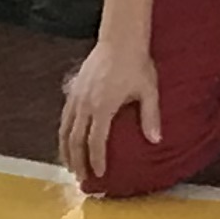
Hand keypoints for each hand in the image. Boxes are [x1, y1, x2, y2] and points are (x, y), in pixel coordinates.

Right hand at [57, 39, 159, 182]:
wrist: (120, 39)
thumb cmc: (137, 64)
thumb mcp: (148, 90)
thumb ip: (150, 116)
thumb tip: (156, 140)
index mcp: (103, 107)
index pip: (96, 142)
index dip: (96, 160)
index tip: (99, 175)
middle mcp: (85, 105)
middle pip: (76, 141)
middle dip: (78, 162)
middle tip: (81, 179)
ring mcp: (76, 98)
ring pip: (65, 131)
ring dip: (66, 151)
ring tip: (69, 166)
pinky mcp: (73, 91)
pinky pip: (64, 118)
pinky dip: (63, 134)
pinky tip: (67, 141)